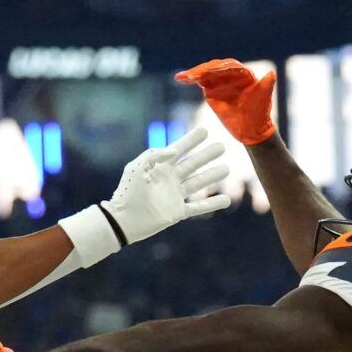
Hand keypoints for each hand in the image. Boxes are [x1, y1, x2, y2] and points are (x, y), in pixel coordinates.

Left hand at [100, 128, 232, 244]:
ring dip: (213, 176)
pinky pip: (199, 207)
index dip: (191, 140)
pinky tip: (226, 200)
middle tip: (221, 146)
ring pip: (199, 183)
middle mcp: (170, 179)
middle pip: (193, 164)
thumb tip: (175, 150)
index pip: (179, 150)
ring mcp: (175, 195)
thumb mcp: (136, 167)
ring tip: (226, 169)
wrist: (124, 219)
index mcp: (159, 166)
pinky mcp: (178, 212)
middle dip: (207, 155)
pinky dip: (212, 204)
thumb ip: (154, 154)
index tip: (204, 131)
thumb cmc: (127, 192)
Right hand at [175, 58, 277, 144]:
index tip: (208, 72)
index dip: (218, 69)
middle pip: (214, 68)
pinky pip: (200, 81)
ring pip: (205, 73)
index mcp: (243, 73)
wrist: (252, 129)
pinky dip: (191, 79)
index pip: (228, 66)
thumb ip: (267, 85)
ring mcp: (220, 81)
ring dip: (193, 74)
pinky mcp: (212, 89)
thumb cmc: (259, 113)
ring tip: (182, 77)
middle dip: (201, 71)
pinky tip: (180, 79)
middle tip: (191, 76)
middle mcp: (230, 74)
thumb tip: (272, 74)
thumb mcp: (264, 98)